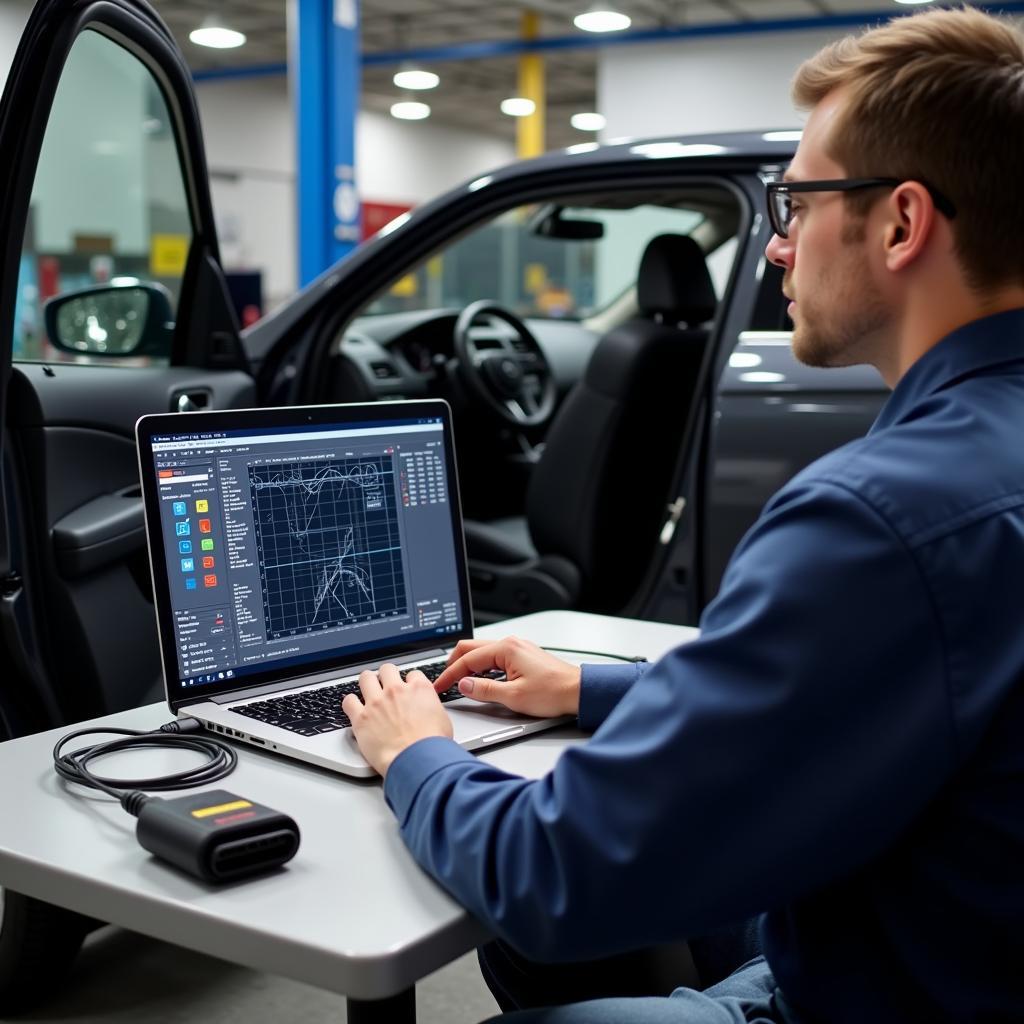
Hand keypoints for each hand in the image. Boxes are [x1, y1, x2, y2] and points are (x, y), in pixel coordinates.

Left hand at [342, 664, 452, 776]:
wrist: (416, 760)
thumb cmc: (431, 746)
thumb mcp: (443, 720)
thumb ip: (432, 708)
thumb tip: (429, 710)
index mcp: (419, 689)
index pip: (412, 674)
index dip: (409, 682)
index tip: (407, 689)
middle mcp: (396, 691)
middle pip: (387, 669)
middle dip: (386, 676)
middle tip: (386, 685)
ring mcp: (377, 703)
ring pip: (366, 678)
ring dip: (367, 682)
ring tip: (368, 689)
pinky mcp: (361, 718)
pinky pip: (349, 701)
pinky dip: (351, 703)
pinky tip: (354, 707)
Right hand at [433, 636, 580, 718]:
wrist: (578, 692)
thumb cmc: (553, 692)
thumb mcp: (513, 696)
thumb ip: (484, 690)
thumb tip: (463, 685)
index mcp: (506, 649)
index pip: (467, 659)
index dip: (449, 674)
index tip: (439, 686)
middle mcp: (511, 644)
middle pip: (471, 648)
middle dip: (454, 665)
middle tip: (444, 682)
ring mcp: (517, 649)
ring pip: (482, 652)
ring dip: (468, 665)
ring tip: (459, 682)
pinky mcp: (522, 657)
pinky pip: (494, 657)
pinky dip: (482, 667)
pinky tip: (481, 680)